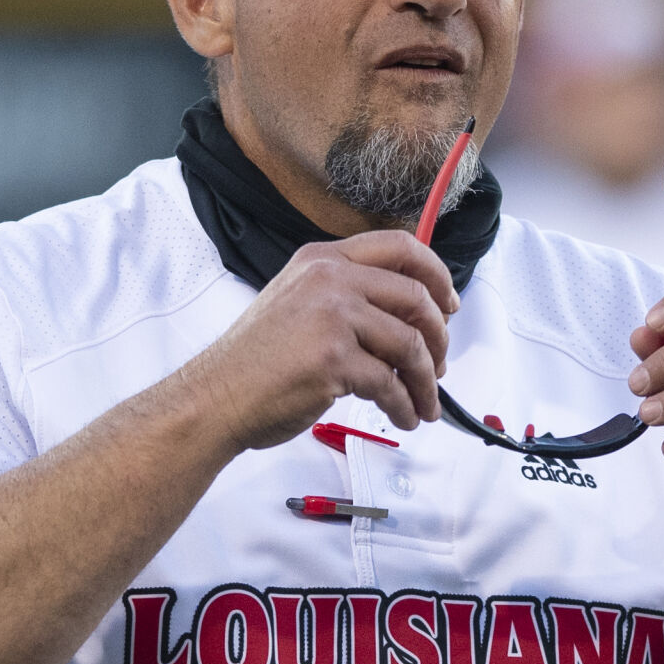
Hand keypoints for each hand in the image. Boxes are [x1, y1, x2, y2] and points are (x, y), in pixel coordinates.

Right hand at [192, 231, 457, 449]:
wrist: (215, 397)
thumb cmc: (255, 360)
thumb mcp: (298, 300)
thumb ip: (347, 294)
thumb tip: (410, 315)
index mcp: (323, 259)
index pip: (401, 247)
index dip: (437, 275)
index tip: (448, 304)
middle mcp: (330, 280)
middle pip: (416, 298)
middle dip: (439, 338)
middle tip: (440, 365)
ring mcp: (332, 318)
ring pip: (410, 345)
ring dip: (427, 381)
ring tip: (425, 403)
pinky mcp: (334, 361)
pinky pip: (391, 384)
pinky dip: (405, 405)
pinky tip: (404, 416)